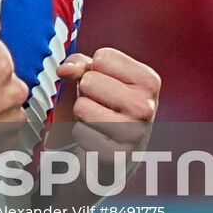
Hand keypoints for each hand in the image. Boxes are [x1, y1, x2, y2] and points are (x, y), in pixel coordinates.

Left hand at [56, 47, 159, 164]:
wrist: (114, 151)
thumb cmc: (105, 105)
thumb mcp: (98, 76)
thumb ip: (80, 64)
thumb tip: (64, 70)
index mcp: (149, 81)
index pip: (103, 57)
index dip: (94, 70)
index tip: (105, 86)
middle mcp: (146, 106)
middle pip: (89, 81)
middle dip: (86, 92)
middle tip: (99, 105)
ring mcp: (134, 133)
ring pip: (82, 106)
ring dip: (82, 114)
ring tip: (96, 120)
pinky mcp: (117, 155)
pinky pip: (80, 132)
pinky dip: (81, 134)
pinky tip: (96, 138)